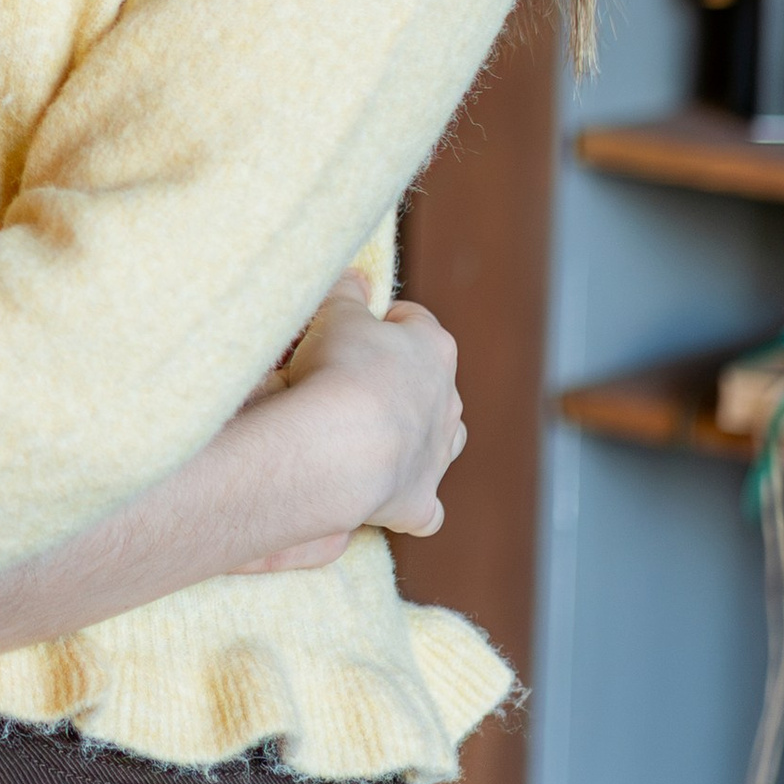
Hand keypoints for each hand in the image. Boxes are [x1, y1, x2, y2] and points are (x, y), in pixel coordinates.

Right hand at [239, 273, 463, 571]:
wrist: (343, 446)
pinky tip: (386, 502)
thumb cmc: (341, 369)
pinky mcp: (421, 502)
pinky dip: (410, 504)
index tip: (349, 328)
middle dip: (397, 383)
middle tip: (347, 382)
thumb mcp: (335, 312)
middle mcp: (448, 401)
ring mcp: (439, 455)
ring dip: (415, 439)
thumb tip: (355, 275)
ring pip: (443, 442)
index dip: (380, 322)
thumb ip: (347, 291)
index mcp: (434, 348)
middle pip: (430, 384)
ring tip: (368, 438)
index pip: (414, 322)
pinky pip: (425, 508)